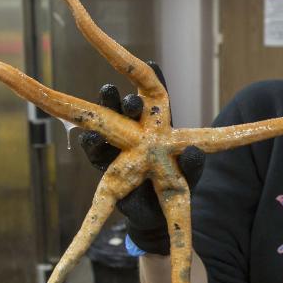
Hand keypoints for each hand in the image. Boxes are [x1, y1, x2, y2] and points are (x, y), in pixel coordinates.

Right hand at [78, 61, 204, 254]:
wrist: (158, 216)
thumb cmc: (175, 187)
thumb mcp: (189, 176)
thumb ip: (193, 165)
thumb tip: (194, 152)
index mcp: (156, 127)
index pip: (154, 101)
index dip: (152, 82)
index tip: (151, 67)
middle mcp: (134, 132)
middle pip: (126, 109)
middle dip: (125, 98)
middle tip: (131, 97)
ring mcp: (117, 148)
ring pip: (106, 123)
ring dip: (106, 108)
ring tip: (108, 95)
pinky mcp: (104, 167)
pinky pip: (94, 151)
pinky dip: (90, 143)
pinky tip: (89, 137)